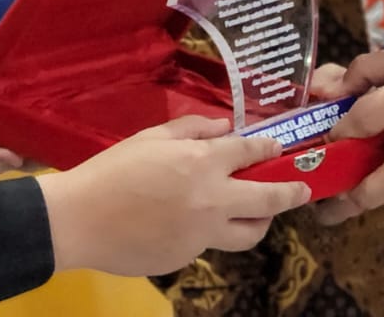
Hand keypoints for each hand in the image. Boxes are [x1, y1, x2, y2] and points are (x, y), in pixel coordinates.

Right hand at [37, 115, 310, 276]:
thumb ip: (193, 130)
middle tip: (302, 190)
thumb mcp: (151, 137)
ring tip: (256, 214)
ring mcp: (202, 234)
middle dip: (291, 193)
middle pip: (268, 201)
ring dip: (257, 221)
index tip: (279, 148)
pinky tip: (184, 222)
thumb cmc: (113, 169)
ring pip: (247, 234)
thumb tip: (225, 127)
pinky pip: (209, 243)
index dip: (269, 148)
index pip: (250, 153)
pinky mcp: (188, 257)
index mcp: (201, 164)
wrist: (81, 219)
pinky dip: (207, 231)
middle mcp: (211, 201)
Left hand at [316, 19, 383, 224]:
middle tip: (321, 210)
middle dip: (349, 201)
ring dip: (370, 197)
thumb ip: (373, 67)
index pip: (363, 121)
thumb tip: (338, 86)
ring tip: (341, 201)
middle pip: (383, 183)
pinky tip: (377, 176)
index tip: (323, 132)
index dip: (337, 128)